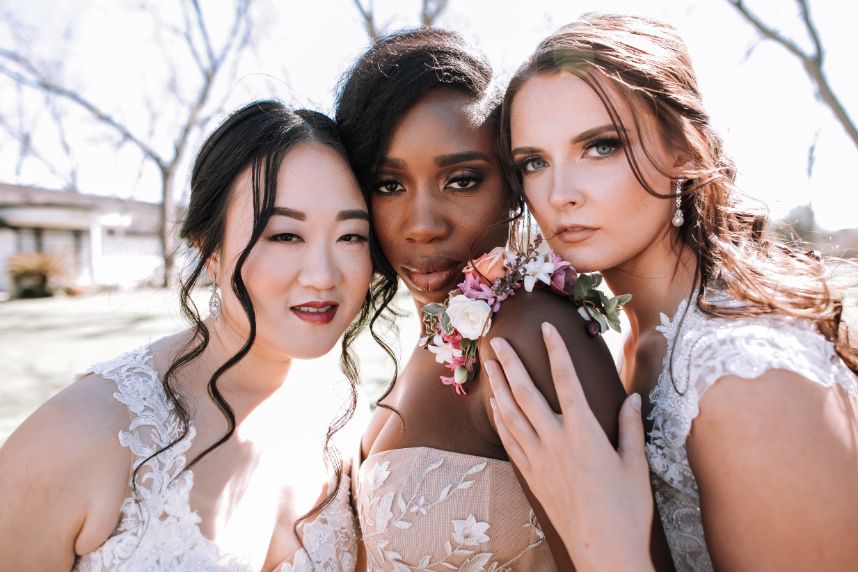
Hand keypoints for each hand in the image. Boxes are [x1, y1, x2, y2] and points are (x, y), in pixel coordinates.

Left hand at [485, 322, 653, 571]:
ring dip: (498, 387)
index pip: (567, 381)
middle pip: (527, 393)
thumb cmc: (627, 509)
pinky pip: (509, 440)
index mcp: (585, 434)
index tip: (547, 328)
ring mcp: (539, 459)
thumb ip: (631, 428)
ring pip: (511, 414)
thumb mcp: (636, 465)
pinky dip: (499, 419)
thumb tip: (633, 398)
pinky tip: (494, 405)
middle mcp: (556, 441)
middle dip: (510, 364)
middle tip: (496, 340)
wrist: (603, 550)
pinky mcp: (531, 476)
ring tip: (488, 365)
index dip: (556, 351)